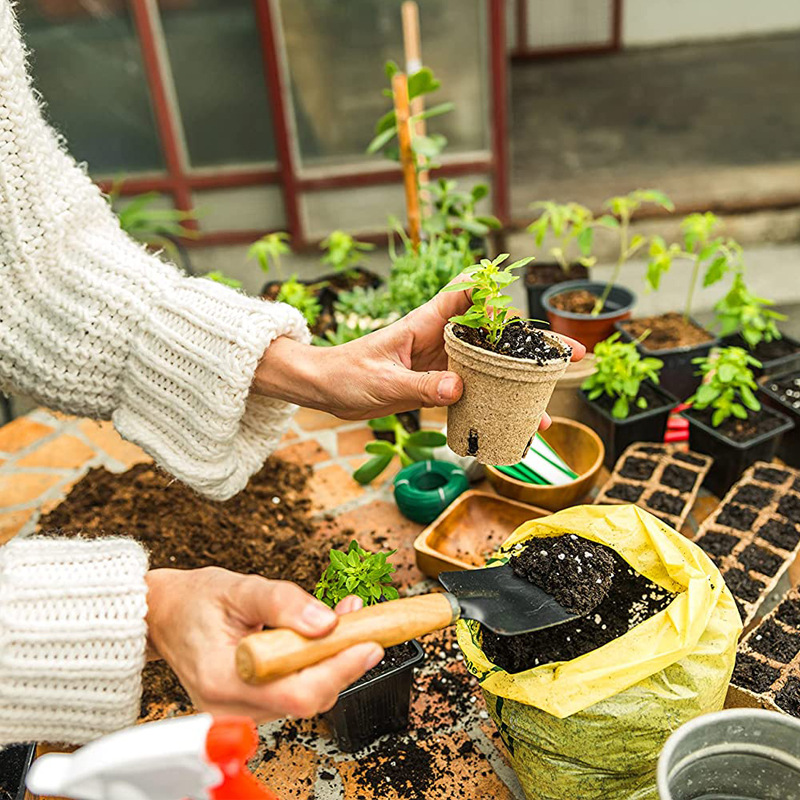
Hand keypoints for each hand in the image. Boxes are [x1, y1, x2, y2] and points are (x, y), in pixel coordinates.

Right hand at [145, 567, 382, 721]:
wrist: (163, 614)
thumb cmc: (193, 601)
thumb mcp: (238, 587)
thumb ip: (282, 602)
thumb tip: (327, 621)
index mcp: (222, 679)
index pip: (295, 693)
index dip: (337, 670)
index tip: (368, 644)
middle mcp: (231, 706)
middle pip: (307, 699)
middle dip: (342, 661)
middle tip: (364, 623)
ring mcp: (239, 711)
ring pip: (305, 696)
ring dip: (333, 660)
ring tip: (347, 619)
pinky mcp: (249, 704)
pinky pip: (294, 690)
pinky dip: (316, 664)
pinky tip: (325, 634)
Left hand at [254, 288, 585, 421]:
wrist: (325, 390)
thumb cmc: (346, 374)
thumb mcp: (383, 382)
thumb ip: (420, 386)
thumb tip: (460, 389)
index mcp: (426, 324)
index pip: (468, 295)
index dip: (499, 294)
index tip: (526, 307)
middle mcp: (439, 340)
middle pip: (493, 337)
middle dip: (530, 348)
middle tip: (569, 358)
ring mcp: (440, 364)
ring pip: (487, 370)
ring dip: (516, 384)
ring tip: (547, 406)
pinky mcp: (434, 387)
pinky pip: (470, 394)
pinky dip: (489, 407)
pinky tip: (509, 424)